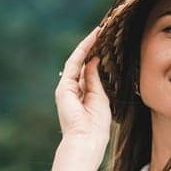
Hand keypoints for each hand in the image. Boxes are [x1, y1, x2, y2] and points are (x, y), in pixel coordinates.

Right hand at [56, 26, 111, 146]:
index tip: (106, 42)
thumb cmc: (97, 125)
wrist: (86, 139)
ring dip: (88, 44)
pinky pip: (74, 63)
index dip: (97, 55)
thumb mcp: (100, 98)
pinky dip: (83, 51)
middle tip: (103, 30)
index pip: (89, 70)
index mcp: (82, 94)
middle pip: (82, 62)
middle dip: (92, 46)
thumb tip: (94, 60)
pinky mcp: (64, 87)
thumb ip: (95, 79)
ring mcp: (67, 87)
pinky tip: (93, 40)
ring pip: (77, 59)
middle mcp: (73, 88)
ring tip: (99, 30)